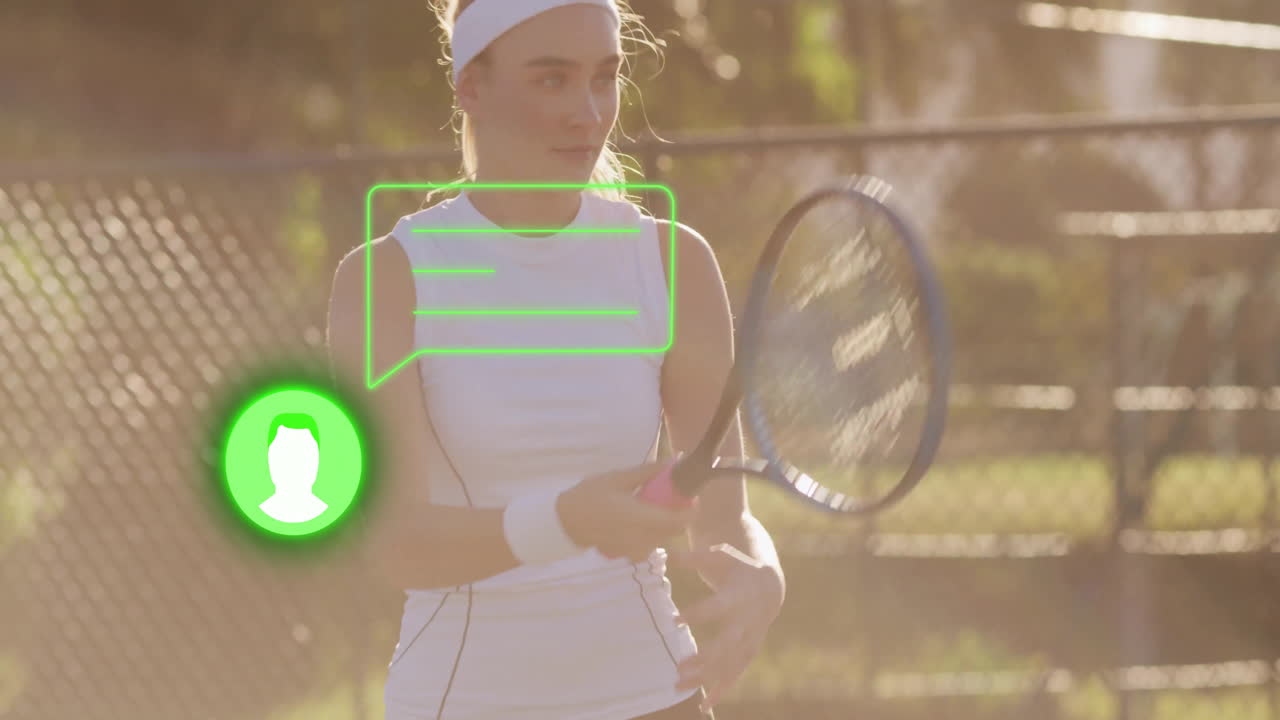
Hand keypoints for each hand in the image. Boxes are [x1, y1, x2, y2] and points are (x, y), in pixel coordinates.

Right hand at [557, 460, 697, 562]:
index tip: (688, 495)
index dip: (690, 509)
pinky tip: (635, 518)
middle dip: (676, 514)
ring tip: (648, 505)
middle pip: (674, 530)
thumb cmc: (590, 496)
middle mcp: (643, 539)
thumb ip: (648, 472)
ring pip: (662, 537)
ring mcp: (635, 550)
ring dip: (662, 523)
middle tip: (668, 496)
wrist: (564, 522)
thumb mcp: (618, 478)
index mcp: (642, 519)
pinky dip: (649, 531)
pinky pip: (648, 543)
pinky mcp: (628, 554)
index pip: (681, 521)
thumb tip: (674, 462)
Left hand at [668, 543, 784, 711]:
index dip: (698, 613)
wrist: (768, 584)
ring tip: (680, 686)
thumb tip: (667, 554)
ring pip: (731, 663)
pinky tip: (705, 706)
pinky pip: (735, 674)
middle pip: (728, 644)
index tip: (675, 621)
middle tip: (680, 666)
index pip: (719, 607)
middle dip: (705, 658)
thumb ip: (694, 557)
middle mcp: (748, 621)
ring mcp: (750, 639)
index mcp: (741, 595)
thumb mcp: (719, 556)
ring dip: (707, 678)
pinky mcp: (748, 651)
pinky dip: (722, 690)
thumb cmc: (736, 567)